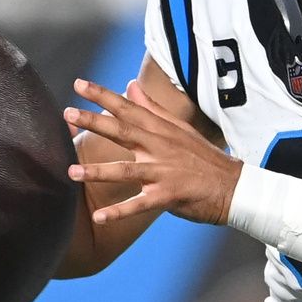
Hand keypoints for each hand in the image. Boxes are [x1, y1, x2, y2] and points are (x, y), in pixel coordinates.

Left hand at [64, 77, 241, 226]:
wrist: (233, 187)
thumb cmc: (202, 157)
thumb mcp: (179, 128)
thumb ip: (152, 108)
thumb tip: (131, 85)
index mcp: (161, 130)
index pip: (128, 108)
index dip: (103, 96)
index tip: (79, 84)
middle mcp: (160, 147)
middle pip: (123, 131)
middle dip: (94, 121)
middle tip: (68, 113)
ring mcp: (164, 172)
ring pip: (127, 169)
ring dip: (98, 171)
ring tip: (71, 172)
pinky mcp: (168, 195)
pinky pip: (140, 204)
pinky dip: (120, 211)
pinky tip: (99, 217)